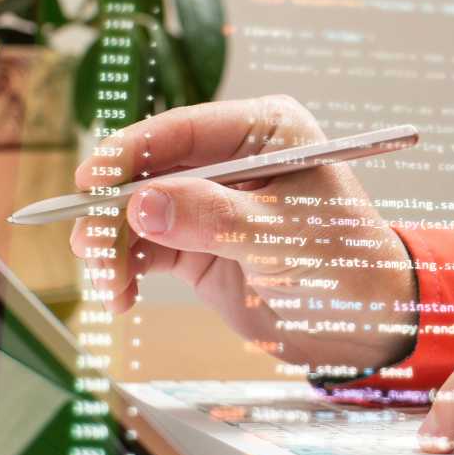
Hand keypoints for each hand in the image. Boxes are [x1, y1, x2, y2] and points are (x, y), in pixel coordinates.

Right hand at [70, 96, 416, 369]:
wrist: (364, 326)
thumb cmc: (344, 267)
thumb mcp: (282, 239)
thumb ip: (213, 219)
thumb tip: (140, 203)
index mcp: (267, 133)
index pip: (184, 129)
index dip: (131, 153)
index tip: (89, 183)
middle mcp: (234, 159)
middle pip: (152, 170)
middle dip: (115, 211)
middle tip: (90, 250)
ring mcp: (213, 201)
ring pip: (141, 211)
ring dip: (115, 246)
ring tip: (110, 287)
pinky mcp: (200, 242)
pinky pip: (148, 246)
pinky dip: (127, 268)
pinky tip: (120, 296)